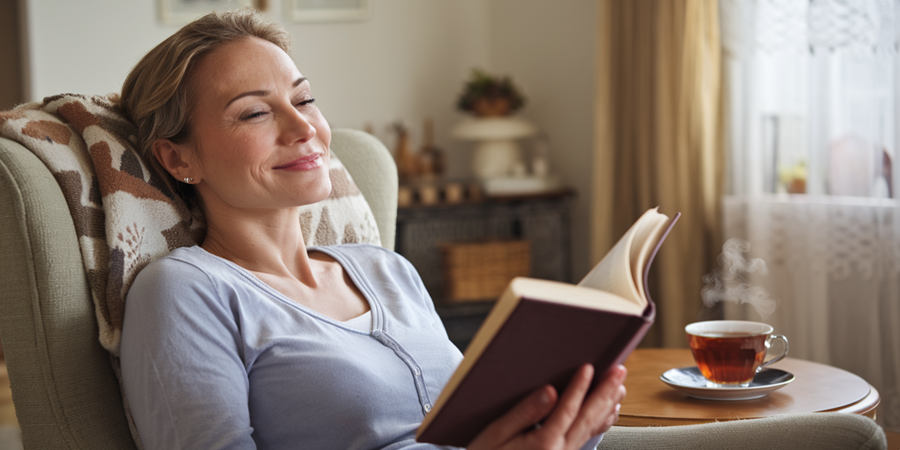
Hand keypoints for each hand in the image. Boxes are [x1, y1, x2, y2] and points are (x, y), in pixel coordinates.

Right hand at [467, 364, 626, 449]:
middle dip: (604, 392)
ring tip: (619, 385)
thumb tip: (549, 393)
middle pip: (587, 418)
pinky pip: (587, 436)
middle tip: (618, 370)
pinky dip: (601, 421)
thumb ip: (524, 413)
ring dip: (607, 404)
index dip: (579, 387)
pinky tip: (608, 411)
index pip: (566, 410)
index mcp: (543, 443)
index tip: (589, 367)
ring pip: (591, 427)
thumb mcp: (496, 434)